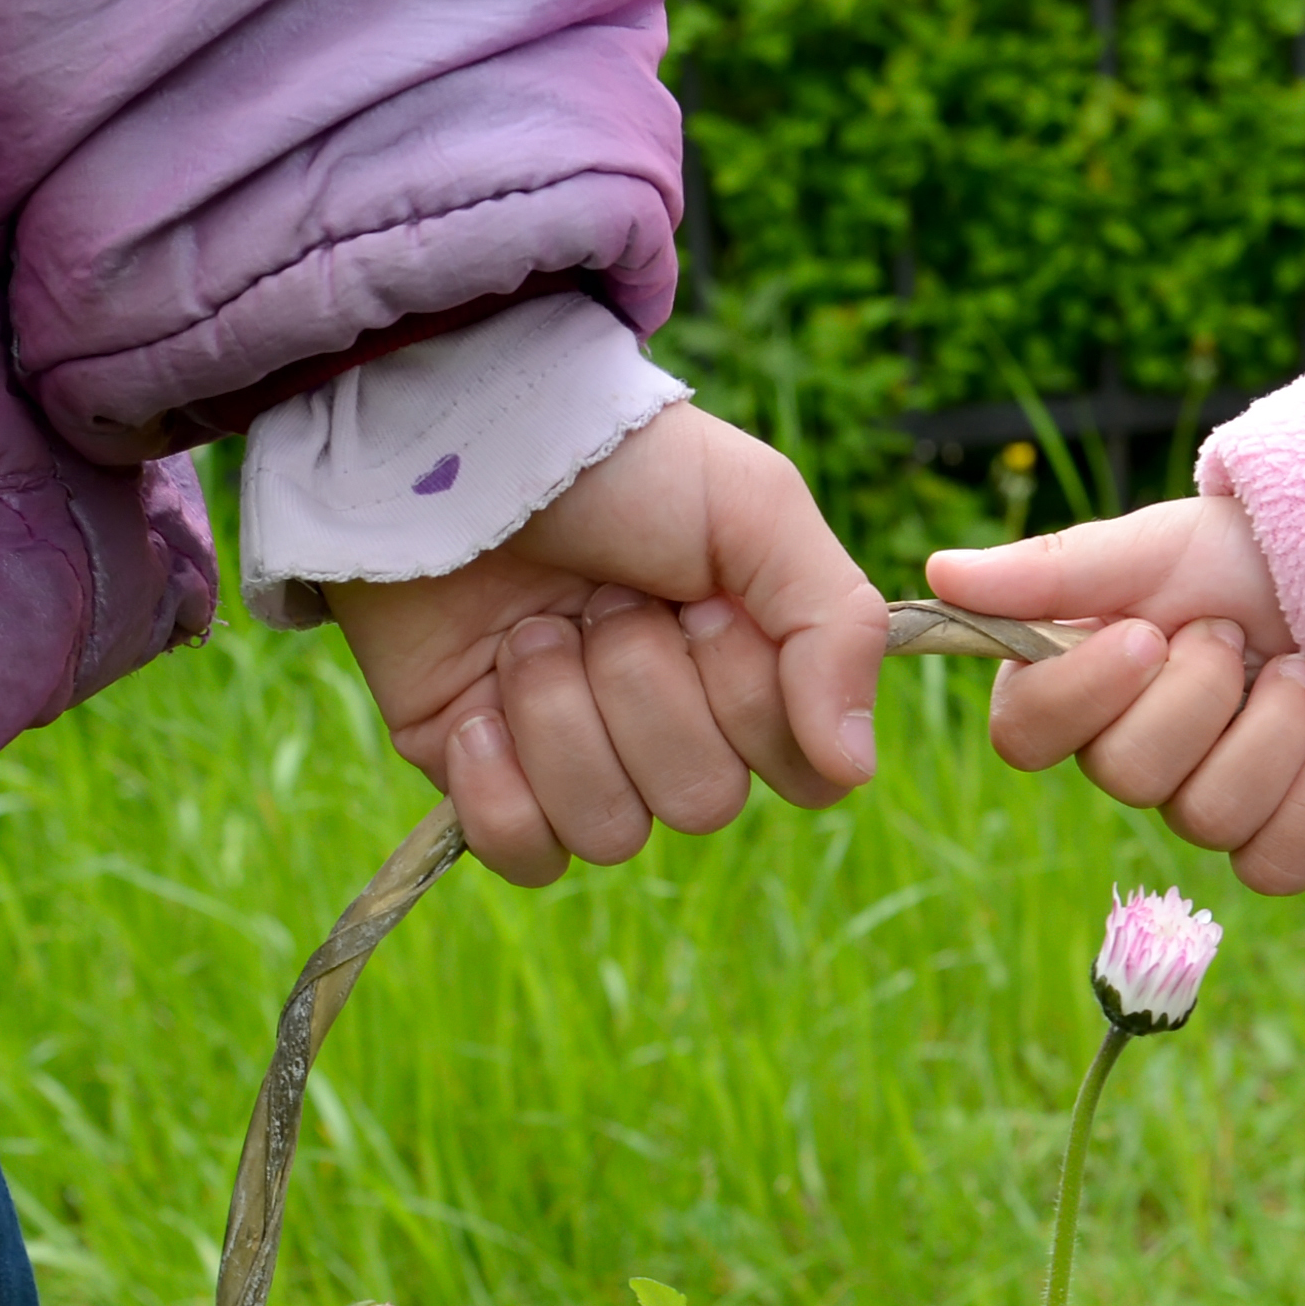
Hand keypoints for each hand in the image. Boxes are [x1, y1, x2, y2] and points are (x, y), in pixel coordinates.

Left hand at [334, 403, 880, 886]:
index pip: (802, 772)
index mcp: (748, 668)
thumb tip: (852, 770)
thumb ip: (837, 630)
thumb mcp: (758, 508)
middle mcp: (671, 727)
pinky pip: (526, 856)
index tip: (706, 609)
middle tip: (602, 600)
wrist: (452, 449)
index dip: (752, 702)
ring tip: (531, 632)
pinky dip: (498, 785)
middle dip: (641, 688)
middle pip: (701, 801)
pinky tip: (478, 708)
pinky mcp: (487, 783)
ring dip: (561, 717)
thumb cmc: (615, 465)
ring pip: (612, 832)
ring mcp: (576, 761)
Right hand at [924, 496, 1304, 896]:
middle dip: (1203, 693)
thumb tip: (938, 574)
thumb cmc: (1257, 555)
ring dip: (1272, 729)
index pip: (1024, 735)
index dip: (1084, 694)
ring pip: (1207, 819)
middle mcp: (1134, 755)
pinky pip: (1271, 866)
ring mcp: (1206, 805)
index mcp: (1085, 684)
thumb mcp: (1160, 544)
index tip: (1147, 633)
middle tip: (1240, 634)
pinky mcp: (1282, 844)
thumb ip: (1056, 571)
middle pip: (1127, 777)